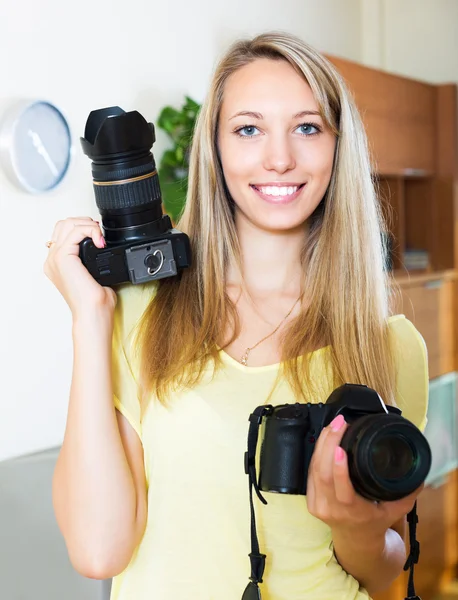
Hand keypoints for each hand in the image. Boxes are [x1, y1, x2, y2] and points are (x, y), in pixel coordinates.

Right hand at [43, 217, 116, 317]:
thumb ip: (94, 262)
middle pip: (63, 224)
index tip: (99, 235)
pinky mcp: (62, 258)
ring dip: (87, 224)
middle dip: (84, 222)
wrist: (93, 314)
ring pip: (67, 224)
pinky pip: (75, 232)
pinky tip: (100, 240)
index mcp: (58, 264)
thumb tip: (105, 252)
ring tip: (100, 235)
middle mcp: (53, 260)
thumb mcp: (96, 276)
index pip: (64, 233)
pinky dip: (90, 230)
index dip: (82, 228)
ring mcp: (55, 258)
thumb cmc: (96, 303)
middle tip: (99, 233)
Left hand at [306, 414, 423, 541]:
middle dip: (329, 444)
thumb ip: (406, 494)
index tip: (341, 448)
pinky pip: (311, 471)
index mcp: (354, 513)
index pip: (343, 491)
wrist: (356, 541)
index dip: (339, 469)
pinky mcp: (310, 499)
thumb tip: (419, 474)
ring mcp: (318, 505)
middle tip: (340, 423)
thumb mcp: (395, 511)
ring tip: (334, 425)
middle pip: (323, 473)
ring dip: (322, 443)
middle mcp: (332, 510)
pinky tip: (326, 437)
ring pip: (314, 469)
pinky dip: (317, 452)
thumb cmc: (376, 522)